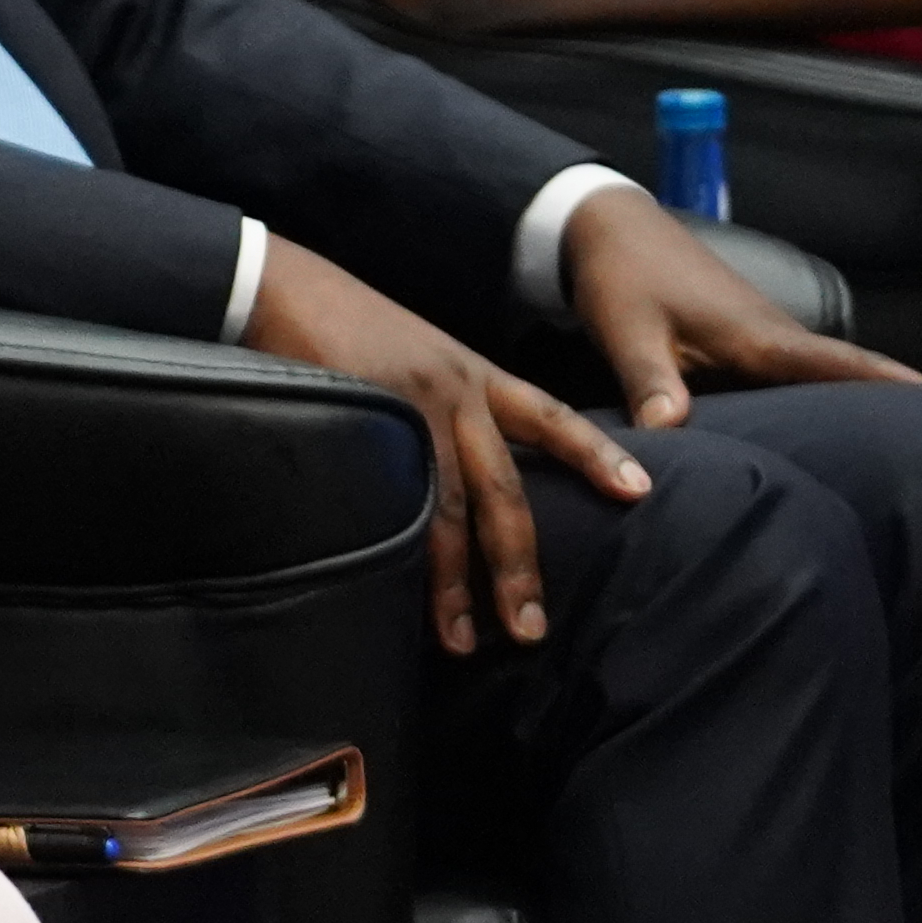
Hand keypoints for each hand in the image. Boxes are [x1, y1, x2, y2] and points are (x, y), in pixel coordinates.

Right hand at [240, 235, 646, 656]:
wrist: (282, 284)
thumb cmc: (346, 325)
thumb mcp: (419, 358)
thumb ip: (448, 408)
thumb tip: (461, 479)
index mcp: (475, 374)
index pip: (552, 418)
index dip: (596, 454)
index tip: (638, 491)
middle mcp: (456, 389)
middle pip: (504, 488)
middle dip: (519, 564)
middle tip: (531, 628)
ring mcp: (409, 407)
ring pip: (447, 507)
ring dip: (456, 581)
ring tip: (463, 638)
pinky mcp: (363, 418)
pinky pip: (391, 496)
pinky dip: (399, 547)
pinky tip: (399, 589)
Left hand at [550, 189, 921, 431]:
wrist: (609, 228)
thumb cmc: (623, 277)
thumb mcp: (630, 333)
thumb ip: (650, 384)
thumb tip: (669, 436)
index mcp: (761, 338)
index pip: (844, 367)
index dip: (898, 387)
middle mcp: (776, 338)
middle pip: (852, 378)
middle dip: (901, 409)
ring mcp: (764, 339)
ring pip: (825, 380)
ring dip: (863, 408)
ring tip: (911, 455)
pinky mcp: (745, 344)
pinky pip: (796, 379)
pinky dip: (821, 401)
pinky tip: (830, 434)